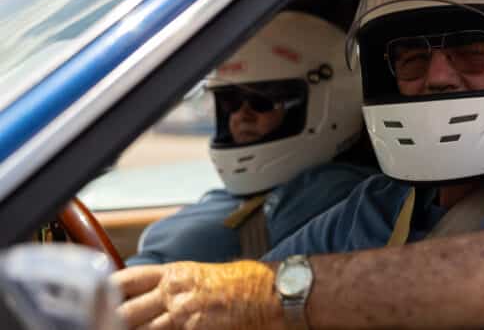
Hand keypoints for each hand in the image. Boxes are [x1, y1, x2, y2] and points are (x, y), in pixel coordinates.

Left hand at [111, 261, 282, 328]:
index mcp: (177, 273)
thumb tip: (159, 298)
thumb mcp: (207, 275)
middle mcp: (175, 292)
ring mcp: (183, 314)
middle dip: (111, 322)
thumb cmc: (250, 284)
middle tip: (99, 324)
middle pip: (126, 311)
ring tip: (111, 329)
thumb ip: (179, 286)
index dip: (108, 290)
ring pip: (141, 329)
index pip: (129, 279)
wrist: (274, 293)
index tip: (94, 299)